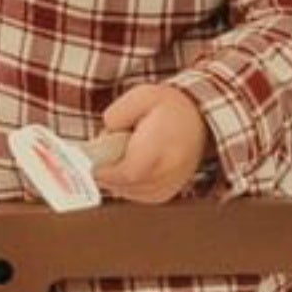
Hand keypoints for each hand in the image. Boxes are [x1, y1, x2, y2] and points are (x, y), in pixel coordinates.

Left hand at [93, 84, 210, 203]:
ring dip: (115, 177)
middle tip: (105, 150)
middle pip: (123, 184)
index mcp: (161, 147)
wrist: (201, 120)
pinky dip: (126, 183)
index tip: (90, 158)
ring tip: (124, 153)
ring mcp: (168, 186)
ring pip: (127, 192)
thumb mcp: (142, 96)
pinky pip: (135, 196)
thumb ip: (118, 113)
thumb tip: (103, 135)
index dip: (104, 169)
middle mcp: (168, 172)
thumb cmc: (170, 107)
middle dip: (106, 170)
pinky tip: (129, 164)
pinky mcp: (166, 194)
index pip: (126, 172)